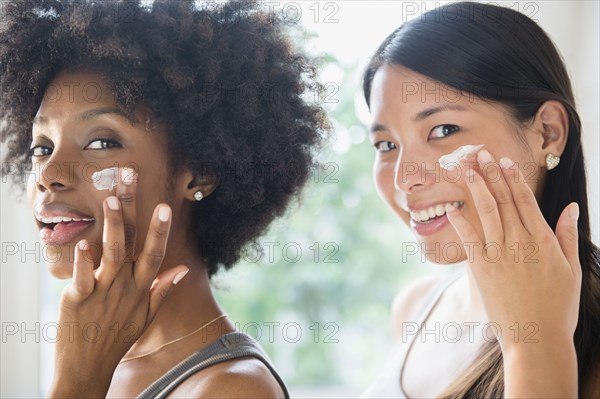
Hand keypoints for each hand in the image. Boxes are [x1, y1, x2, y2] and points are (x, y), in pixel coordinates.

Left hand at [49, 168, 188, 397]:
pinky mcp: (78, 299)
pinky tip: (83, 242)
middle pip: (133, 243)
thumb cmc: (116, 338)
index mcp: (140, 288)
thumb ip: (162, 289)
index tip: (165, 205)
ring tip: (111, 200)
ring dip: (113, 227)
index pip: (156, 253)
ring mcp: (103, 292)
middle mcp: (125, 286)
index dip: (162, 230)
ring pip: (111, 254)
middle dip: (134, 210)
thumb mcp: (145, 316)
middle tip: (130, 180)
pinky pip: (83, 277)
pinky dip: (83, 261)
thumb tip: (182, 269)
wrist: (88, 368)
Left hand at [445, 150, 580, 351]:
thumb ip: (567, 235)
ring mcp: (498, 254)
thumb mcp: (572, 269)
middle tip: (480, 152)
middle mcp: (519, 241)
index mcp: (542, 239)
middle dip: (490, 173)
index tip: (503, 160)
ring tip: (466, 167)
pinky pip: (468, 238)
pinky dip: (460, 221)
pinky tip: (452, 205)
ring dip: (475, 187)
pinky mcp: (481, 268)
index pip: (525, 200)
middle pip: (503, 200)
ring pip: (486, 212)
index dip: (512, 178)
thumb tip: (570, 207)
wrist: (536, 340)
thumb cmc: (557, 307)